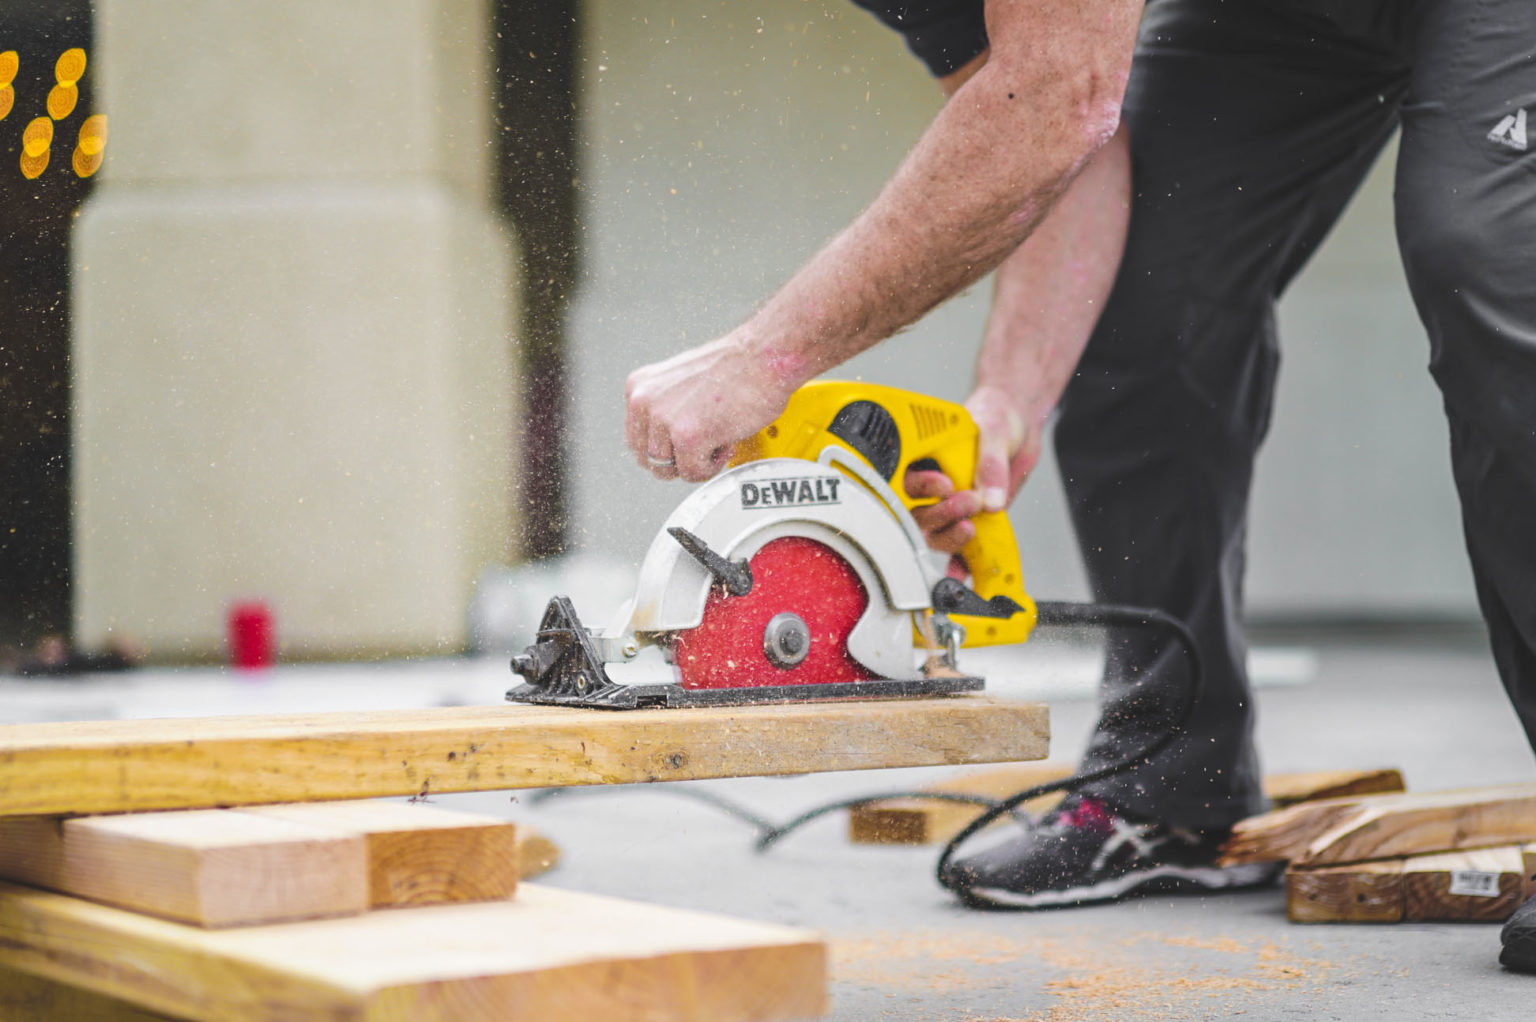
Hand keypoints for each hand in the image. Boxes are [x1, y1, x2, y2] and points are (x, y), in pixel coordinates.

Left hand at [624, 335, 799, 481]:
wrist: (763, 357)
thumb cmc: (734, 366)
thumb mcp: (680, 381)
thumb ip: (665, 408)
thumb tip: (664, 438)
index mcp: (640, 387)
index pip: (636, 439)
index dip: (664, 448)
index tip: (683, 445)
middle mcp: (644, 402)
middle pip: (649, 459)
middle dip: (677, 459)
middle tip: (702, 446)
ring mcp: (664, 419)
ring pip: (669, 469)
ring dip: (696, 462)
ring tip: (716, 440)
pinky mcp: (687, 437)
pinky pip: (693, 472)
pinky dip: (712, 466)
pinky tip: (724, 442)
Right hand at [904, 385, 1043, 562]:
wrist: (1019, 428)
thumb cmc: (997, 415)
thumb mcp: (994, 430)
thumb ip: (991, 463)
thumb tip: (990, 500)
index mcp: (924, 457)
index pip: (906, 480)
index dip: (920, 487)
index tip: (944, 484)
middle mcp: (931, 486)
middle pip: (917, 513)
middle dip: (939, 514)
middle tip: (967, 502)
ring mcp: (949, 506)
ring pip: (933, 533)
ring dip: (948, 536)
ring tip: (969, 527)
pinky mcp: (968, 520)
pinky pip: (958, 549)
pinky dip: (958, 566)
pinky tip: (961, 577)